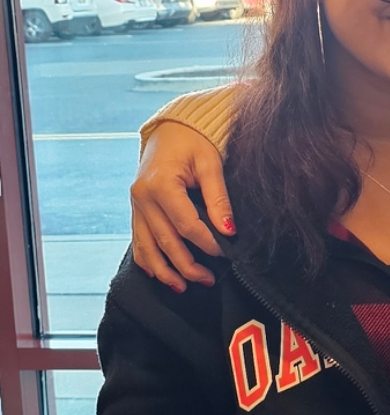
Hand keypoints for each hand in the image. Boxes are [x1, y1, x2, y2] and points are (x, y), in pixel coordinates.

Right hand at [132, 124, 234, 290]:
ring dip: (164, 271)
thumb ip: (218, 197)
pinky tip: (161, 274)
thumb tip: (228, 230)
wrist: (169, 128)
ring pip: (146, 248)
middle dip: (187, 266)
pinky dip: (148, 261)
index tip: (226, 252)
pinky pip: (138, 241)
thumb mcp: (210, 162)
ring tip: (184, 287)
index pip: (186, 225)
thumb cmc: (192, 141)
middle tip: (208, 280)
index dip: (207, 243)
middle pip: (166, 242)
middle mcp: (142, 197)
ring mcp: (135, 205)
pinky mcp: (136, 209)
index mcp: (160, 185)